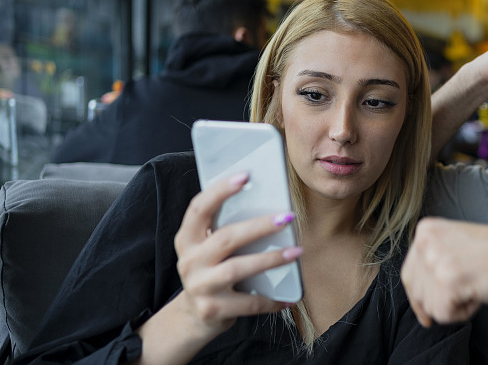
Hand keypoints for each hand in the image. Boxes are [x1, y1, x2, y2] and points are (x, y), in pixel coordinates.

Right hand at [173, 172, 302, 337]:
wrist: (194, 316)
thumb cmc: (212, 272)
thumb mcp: (211, 249)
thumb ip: (228, 229)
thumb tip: (270, 206)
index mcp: (187, 238)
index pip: (199, 208)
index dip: (220, 191)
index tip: (245, 176)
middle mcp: (189, 261)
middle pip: (226, 238)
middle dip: (260, 226)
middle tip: (288, 217)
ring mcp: (199, 286)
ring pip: (238, 268)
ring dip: (271, 259)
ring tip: (296, 251)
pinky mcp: (212, 309)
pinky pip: (248, 303)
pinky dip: (271, 299)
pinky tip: (287, 297)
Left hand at [401, 218, 487, 326]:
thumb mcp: (454, 246)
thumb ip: (432, 260)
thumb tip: (415, 295)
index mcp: (426, 230)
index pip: (408, 274)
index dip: (420, 296)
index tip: (428, 309)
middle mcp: (426, 241)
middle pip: (416, 293)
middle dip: (441, 300)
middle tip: (468, 286)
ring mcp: (436, 259)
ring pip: (430, 306)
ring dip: (454, 305)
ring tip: (475, 286)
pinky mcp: (450, 280)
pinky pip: (443, 315)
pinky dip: (463, 313)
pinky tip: (479, 294)